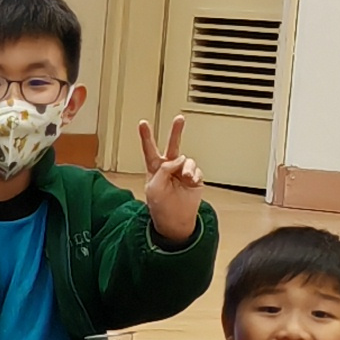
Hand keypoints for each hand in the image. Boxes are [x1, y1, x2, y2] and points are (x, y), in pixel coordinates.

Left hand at [134, 117, 206, 246]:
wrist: (175, 221)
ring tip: (185, 178)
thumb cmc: (160, 206)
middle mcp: (169, 168)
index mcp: (154, 169)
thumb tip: (180, 159)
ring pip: (187, 160)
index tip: (143, 123)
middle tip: (180, 118)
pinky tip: (191, 182)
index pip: (149, 150)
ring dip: (187, 168)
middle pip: (172, 146)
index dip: (146, 136)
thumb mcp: (154, 188)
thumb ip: (163, 170)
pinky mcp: (195, 178)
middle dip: (176, 131)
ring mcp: (182, 172)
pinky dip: (194, 174)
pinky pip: (196, 170)